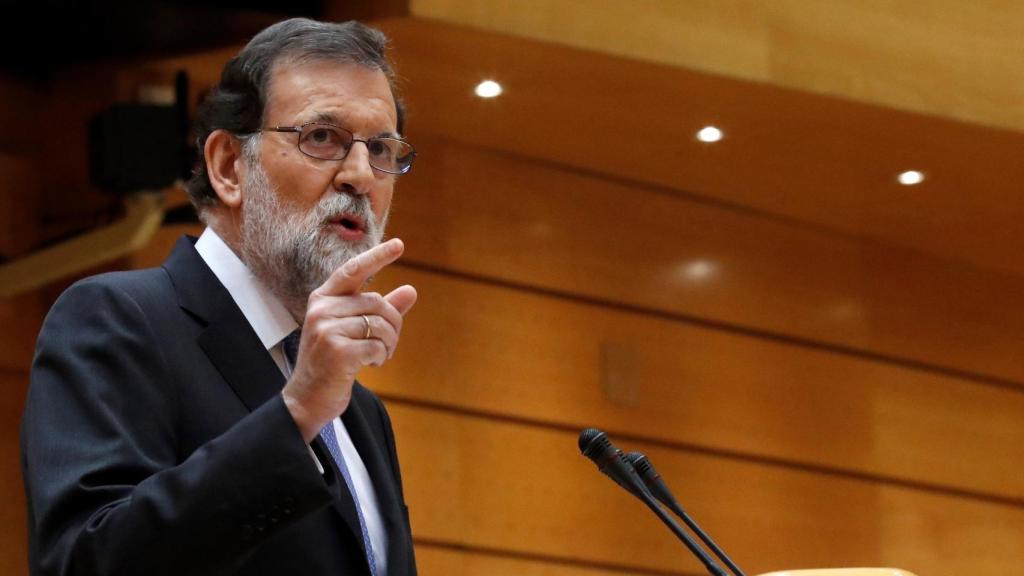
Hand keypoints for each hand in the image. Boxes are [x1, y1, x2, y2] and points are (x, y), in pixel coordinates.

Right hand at [282, 238, 417, 441]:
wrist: (307, 398)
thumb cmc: (332, 362)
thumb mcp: (353, 331)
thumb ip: (381, 310)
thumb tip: (411, 290)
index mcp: (322, 299)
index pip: (353, 270)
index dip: (376, 257)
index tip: (399, 244)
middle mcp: (322, 309)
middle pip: (377, 303)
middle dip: (393, 324)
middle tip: (388, 343)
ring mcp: (327, 329)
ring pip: (380, 324)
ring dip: (389, 343)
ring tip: (380, 355)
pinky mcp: (337, 351)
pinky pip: (377, 345)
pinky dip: (381, 356)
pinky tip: (371, 364)